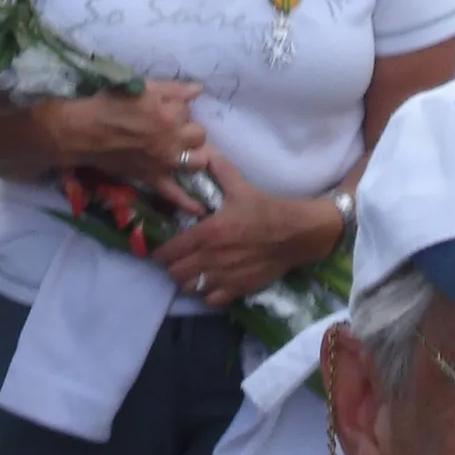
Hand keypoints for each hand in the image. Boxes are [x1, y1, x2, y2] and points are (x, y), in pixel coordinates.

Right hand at [48, 80, 206, 191]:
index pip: (188, 108)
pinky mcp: (153, 179)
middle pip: (199, 134)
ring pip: (197, 162)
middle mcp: (172, 140)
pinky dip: (188, 202)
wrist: (84, 132)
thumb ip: (173, 89)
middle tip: (172, 126)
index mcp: (170, 114)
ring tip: (185, 151)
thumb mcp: (142, 87)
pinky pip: (175, 194)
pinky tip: (200, 209)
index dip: (176, 106)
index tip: (163, 107)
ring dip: (195, 155)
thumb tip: (198, 89)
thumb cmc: (110, 105)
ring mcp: (165, 162)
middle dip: (189, 128)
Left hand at [157, 149, 339, 304]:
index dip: (161, 252)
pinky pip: (211, 300)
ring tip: (192, 272)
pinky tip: (210, 283)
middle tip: (177, 259)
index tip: (159, 252)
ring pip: (190, 288)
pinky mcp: (238, 289)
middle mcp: (212, 258)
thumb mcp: (240, 187)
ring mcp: (225, 277)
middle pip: (176, 272)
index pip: (171, 250)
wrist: (295, 233)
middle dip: (172, 266)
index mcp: (208, 232)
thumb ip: (219, 170)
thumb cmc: (265, 209)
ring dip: (188, 280)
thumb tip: (204, 154)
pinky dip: (206, 293)